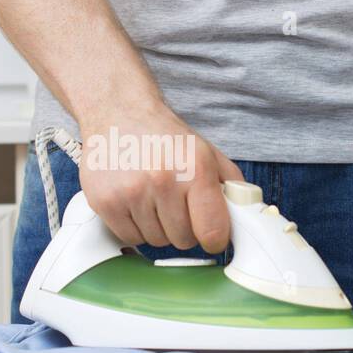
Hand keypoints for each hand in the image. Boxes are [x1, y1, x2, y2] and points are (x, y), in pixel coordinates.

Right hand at [77, 103, 242, 251]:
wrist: (118, 112)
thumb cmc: (165, 137)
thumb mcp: (207, 152)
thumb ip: (232, 185)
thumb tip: (247, 218)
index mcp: (195, 168)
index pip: (213, 232)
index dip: (214, 238)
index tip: (209, 233)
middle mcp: (163, 180)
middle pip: (183, 241)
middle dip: (183, 228)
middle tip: (175, 204)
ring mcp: (131, 192)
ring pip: (156, 241)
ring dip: (158, 227)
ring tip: (152, 198)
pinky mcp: (105, 202)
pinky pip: (130, 238)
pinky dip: (135, 226)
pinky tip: (134, 202)